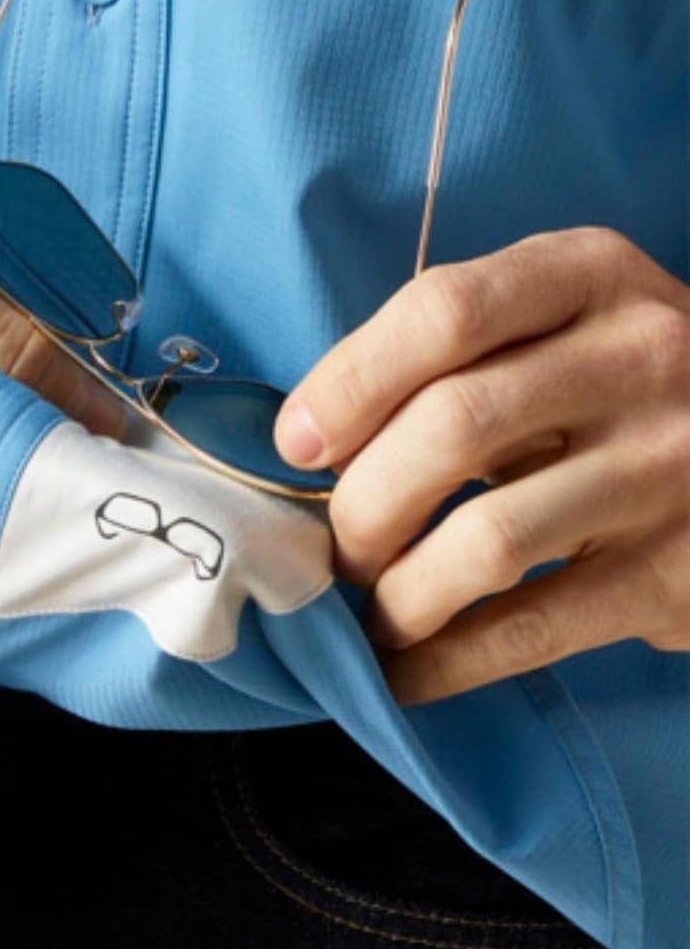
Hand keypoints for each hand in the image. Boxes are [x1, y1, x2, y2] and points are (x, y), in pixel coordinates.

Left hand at [271, 227, 689, 705]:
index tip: (296, 448)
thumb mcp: (556, 331)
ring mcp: (670, 466)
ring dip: (397, 592)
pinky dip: (442, 663)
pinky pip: (528, 628)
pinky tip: (402, 673)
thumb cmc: (613, 391)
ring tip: (373, 611)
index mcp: (590, 275)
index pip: (443, 311)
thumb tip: (307, 447)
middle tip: (335, 549)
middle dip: (361, 505)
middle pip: (453, 426)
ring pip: (486, 539)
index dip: (346, 385)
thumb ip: (454, 360)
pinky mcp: (677, 573)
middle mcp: (643, 356)